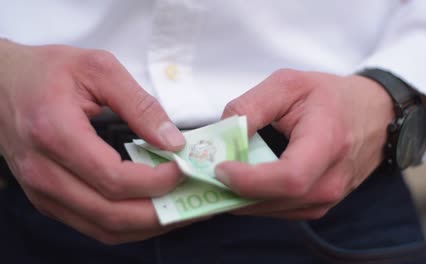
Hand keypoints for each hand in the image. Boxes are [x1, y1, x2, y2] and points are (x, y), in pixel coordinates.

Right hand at [0, 40, 187, 243]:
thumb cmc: (47, 72)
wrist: (1, 84)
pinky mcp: (48, 200)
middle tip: (195, 200)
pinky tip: (154, 211)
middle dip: (161, 213)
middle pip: (112, 214)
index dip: (156, 181)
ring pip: (105, 229)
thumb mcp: (99, 70)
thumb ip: (140, 105)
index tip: (183, 167)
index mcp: (55, 134)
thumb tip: (173, 141)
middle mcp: (44, 173)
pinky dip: (129, 226)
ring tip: (182, 210)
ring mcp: (43, 193)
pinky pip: (94, 226)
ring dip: (149, 226)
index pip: (113, 179)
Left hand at [215, 69, 393, 218]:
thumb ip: (252, 105)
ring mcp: (327, 199)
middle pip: (275, 199)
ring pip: (272, 210)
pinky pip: (278, 210)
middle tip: (204, 173)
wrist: (371, 115)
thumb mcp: (289, 84)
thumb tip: (222, 133)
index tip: (220, 168)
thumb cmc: (330, 97)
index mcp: (328, 144)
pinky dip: (254, 200)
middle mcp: (331, 181)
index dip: (251, 180)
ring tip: (217, 176)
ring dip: (240, 197)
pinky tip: (240, 182)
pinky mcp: (318, 205)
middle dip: (234, 190)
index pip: (290, 178)